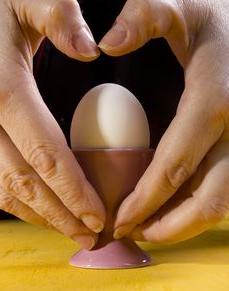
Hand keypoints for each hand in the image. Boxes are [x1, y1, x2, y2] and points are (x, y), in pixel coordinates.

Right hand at [0, 0, 104, 248]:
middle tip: (91, 236)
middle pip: (25, 183)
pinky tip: (42, 209)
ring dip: (39, 216)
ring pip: (3, 190)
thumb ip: (58, 17)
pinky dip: (19, 202)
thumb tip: (92, 48)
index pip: (46, 154)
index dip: (73, 191)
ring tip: (71, 232)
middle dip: (59, 215)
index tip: (98, 216)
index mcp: (1, 89)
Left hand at [99, 0, 228, 243]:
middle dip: (167, 226)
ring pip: (219, 203)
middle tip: (132, 234)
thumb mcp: (180, 6)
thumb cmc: (213, 15)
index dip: (146, 200)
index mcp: (214, 101)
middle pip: (207, 200)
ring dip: (183, 225)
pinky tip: (168, 210)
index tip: (119, 220)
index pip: (175, 165)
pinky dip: (194, 209)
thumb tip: (107, 43)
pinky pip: (222, 191)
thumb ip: (145, 16)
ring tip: (147, 230)